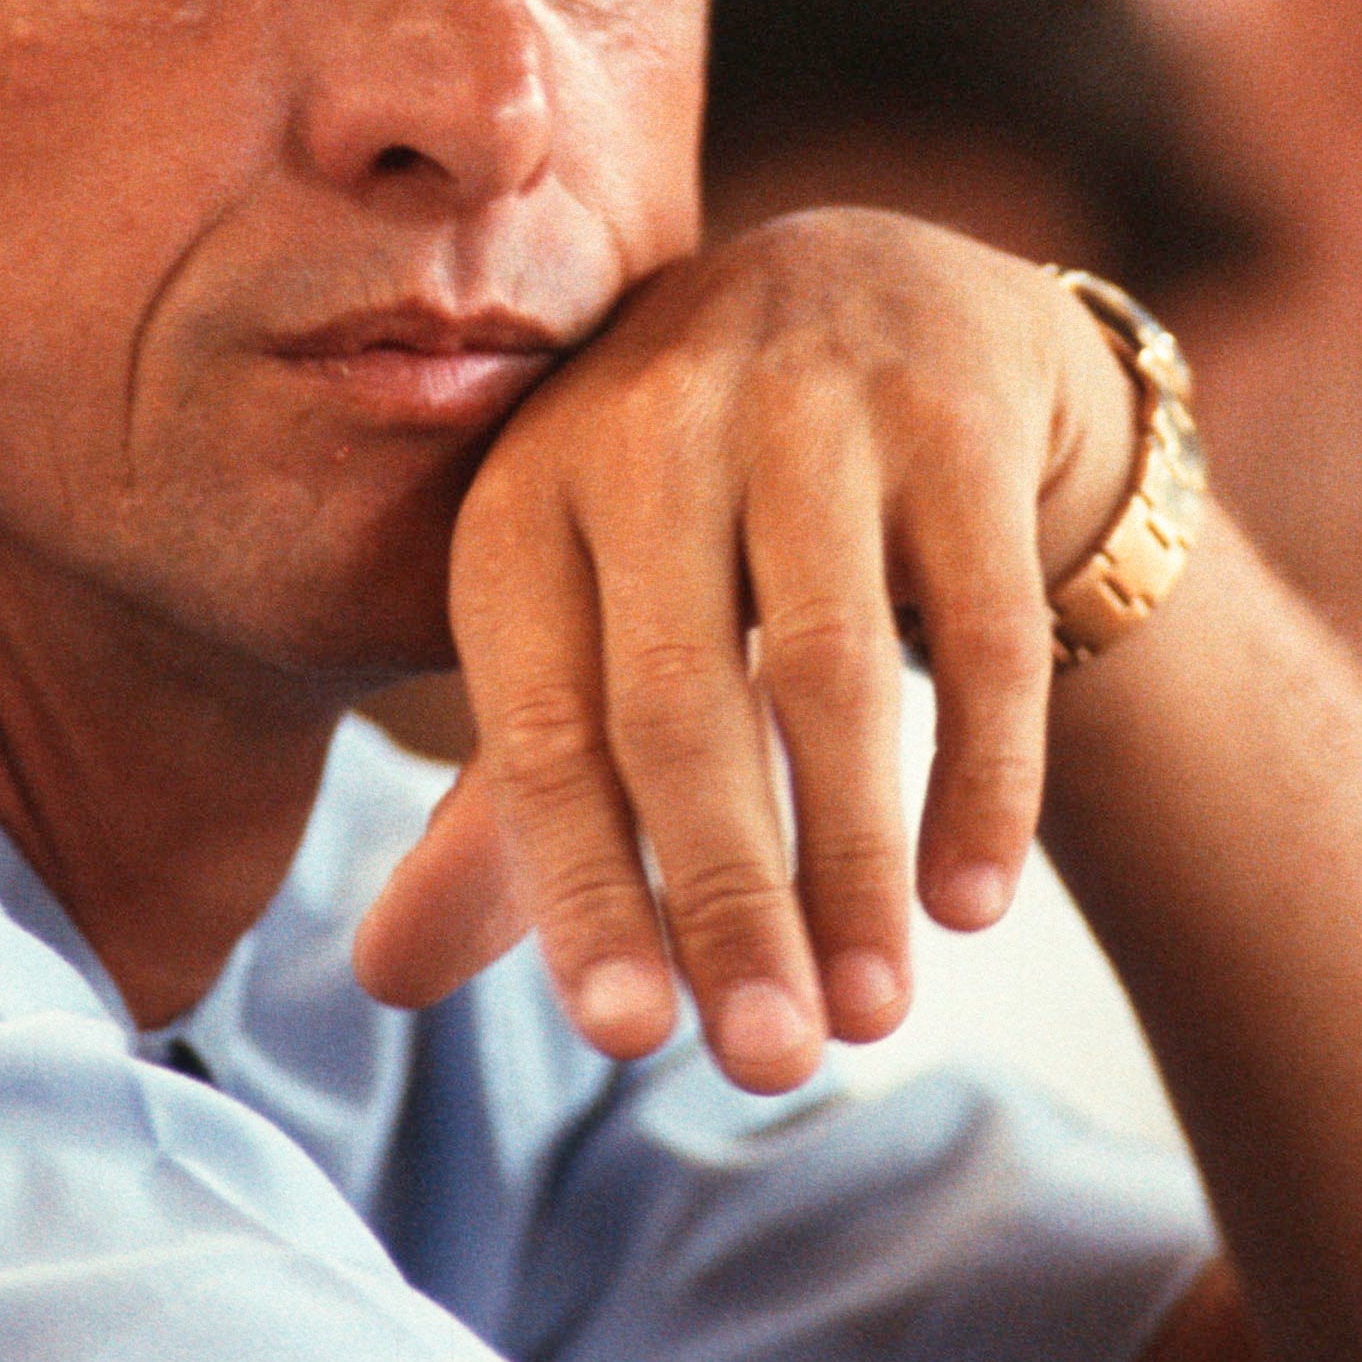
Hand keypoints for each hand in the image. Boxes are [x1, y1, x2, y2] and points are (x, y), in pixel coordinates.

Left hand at [352, 208, 1136, 1091]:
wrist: (889, 296)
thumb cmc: (705, 517)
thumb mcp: (588, 617)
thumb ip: (507, 804)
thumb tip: (381, 978)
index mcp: (526, 495)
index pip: (540, 723)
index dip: (579, 887)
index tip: (630, 1041)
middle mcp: (650, 427)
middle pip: (679, 703)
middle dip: (726, 901)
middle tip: (773, 1064)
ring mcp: (811, 404)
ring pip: (833, 671)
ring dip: (852, 863)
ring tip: (874, 1018)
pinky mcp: (958, 410)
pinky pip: (979, 626)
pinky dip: (980, 778)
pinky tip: (971, 905)